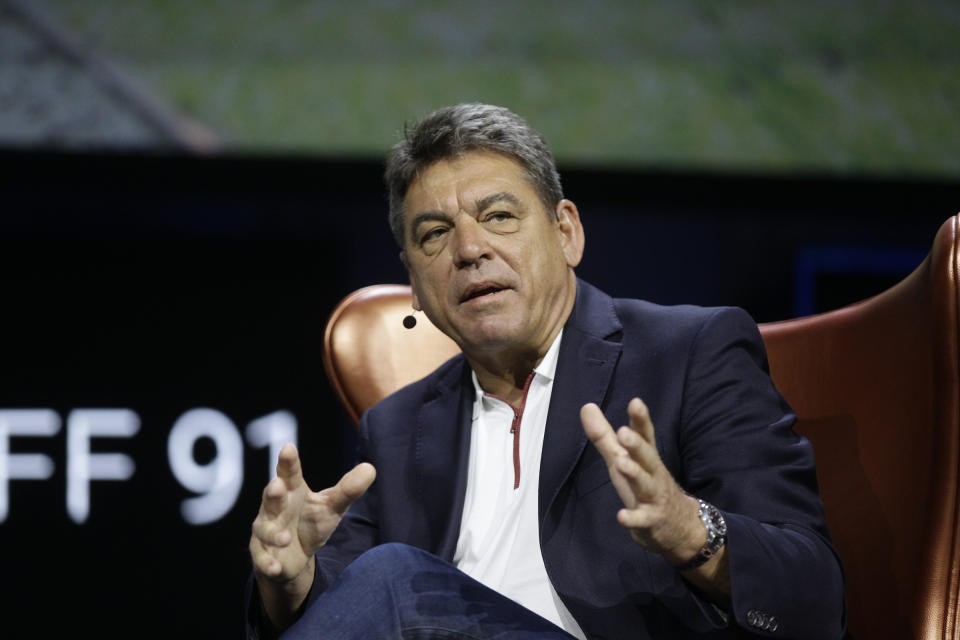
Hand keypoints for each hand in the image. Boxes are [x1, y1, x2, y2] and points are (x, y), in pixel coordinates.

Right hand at [249, 443, 375, 626]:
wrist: (295, 556)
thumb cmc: (311, 522)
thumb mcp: (332, 506)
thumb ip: (348, 489)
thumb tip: (371, 468)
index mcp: (292, 491)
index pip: (290, 474)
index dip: (288, 462)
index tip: (288, 448)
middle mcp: (274, 508)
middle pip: (272, 497)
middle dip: (273, 492)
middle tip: (277, 485)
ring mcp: (266, 531)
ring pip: (264, 529)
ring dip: (273, 533)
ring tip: (286, 537)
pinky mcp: (262, 554)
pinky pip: (262, 559)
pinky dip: (267, 563)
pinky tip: (275, 567)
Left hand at [580, 398, 702, 563]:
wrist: (679, 526)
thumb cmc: (647, 485)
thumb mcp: (624, 459)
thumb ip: (605, 436)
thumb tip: (586, 406)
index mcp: (646, 458)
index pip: (646, 436)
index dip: (641, 420)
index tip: (636, 402)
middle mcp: (653, 474)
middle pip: (647, 457)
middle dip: (637, 445)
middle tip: (625, 432)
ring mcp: (654, 498)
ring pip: (646, 484)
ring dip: (635, 474)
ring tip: (621, 464)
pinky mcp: (652, 521)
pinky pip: (642, 520)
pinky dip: (633, 518)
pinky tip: (621, 516)